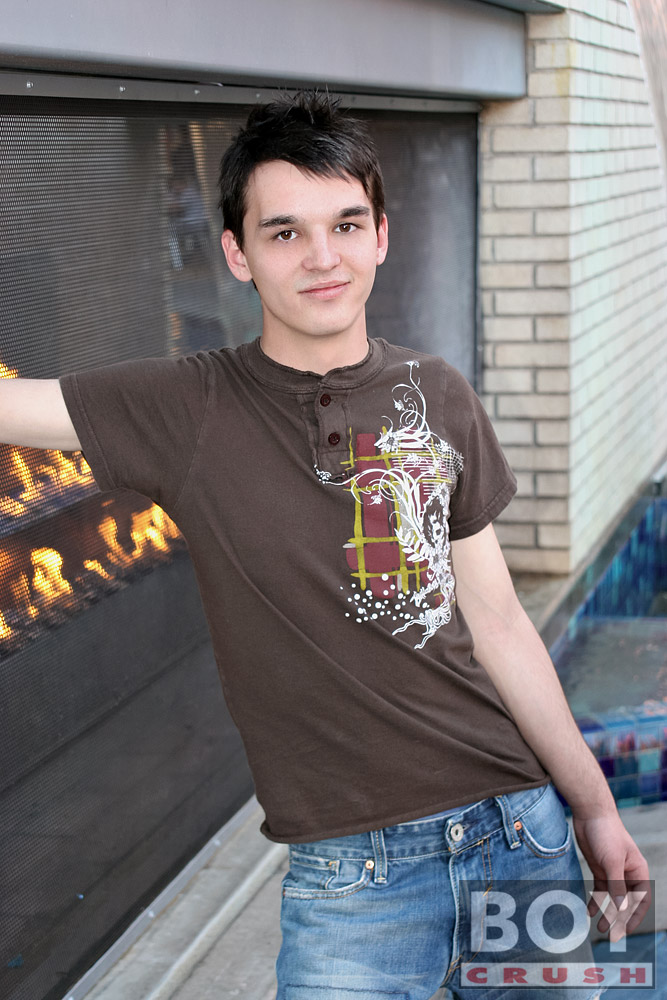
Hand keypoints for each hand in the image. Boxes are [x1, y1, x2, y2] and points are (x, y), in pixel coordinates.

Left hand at [572, 811, 650, 941]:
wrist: (590, 813)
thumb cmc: (606, 833)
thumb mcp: (611, 862)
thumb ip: (616, 886)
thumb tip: (621, 909)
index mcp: (638, 871)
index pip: (641, 900)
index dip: (635, 917)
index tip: (626, 931)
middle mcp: (627, 873)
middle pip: (626, 901)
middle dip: (618, 918)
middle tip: (610, 934)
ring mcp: (613, 871)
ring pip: (612, 898)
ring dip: (606, 912)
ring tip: (598, 928)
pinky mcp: (599, 868)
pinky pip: (600, 889)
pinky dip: (595, 900)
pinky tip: (589, 911)